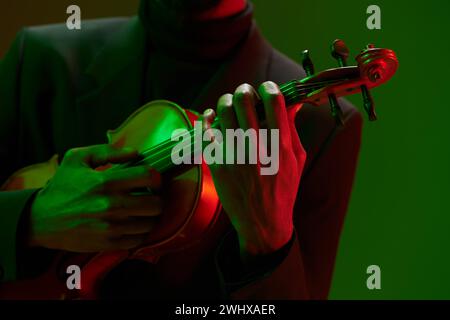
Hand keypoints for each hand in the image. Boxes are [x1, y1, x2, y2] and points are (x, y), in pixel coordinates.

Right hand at [28, 144, 161, 251]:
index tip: (152, 180)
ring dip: (149, 217)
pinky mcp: (108, 244)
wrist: (40, 220)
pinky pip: (139, 240)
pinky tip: (132, 225)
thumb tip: (135, 152)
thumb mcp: (77, 158)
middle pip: (155, 204)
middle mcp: (111, 205)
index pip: (148, 176)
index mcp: (105, 181)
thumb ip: (107, 151)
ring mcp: (111, 227)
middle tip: (149, 197)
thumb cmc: (62, 187)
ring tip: (141, 211)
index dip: (156, 177)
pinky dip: (140, 232)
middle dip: (156, 199)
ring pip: (150, 223)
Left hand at [207, 81, 305, 257]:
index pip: (274, 102)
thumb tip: (292, 102)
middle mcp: (257, 149)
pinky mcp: (218, 165)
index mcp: (281, 146)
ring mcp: (235, 157)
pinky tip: (211, 117)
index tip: (266, 89)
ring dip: (225, 101)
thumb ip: (292, 129)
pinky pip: (206, 132)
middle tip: (244, 93)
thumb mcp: (297, 160)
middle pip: (244, 101)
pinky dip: (207, 120)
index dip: (269, 88)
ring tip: (229, 104)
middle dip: (244, 90)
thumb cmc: (283, 189)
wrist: (263, 223)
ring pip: (223, 111)